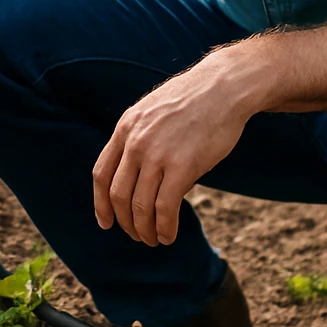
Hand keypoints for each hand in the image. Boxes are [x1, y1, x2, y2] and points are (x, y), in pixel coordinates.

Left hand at [92, 44, 263, 245]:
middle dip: (125, 222)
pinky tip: (168, 236)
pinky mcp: (183, 167)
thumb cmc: (194, 100)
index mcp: (126, 128)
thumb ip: (139, 137)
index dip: (101, 204)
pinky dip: (164, 228)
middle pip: (118, 195)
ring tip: (153, 240)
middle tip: (135, 235)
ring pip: (140, 207)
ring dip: (144, 230)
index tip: (106, 222)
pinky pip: (165, 208)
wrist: (225, 87)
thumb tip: (135, 172)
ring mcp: (158, 155)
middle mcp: (136, 142)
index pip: (101, 174)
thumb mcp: (154, 111)